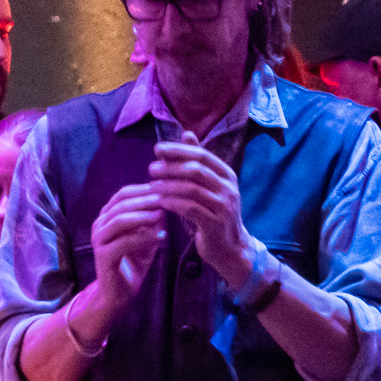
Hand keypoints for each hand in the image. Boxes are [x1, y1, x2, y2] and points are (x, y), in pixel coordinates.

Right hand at [83, 184, 170, 328]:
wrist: (119, 291)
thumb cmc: (133, 261)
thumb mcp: (147, 234)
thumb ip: (154, 219)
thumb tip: (169, 199)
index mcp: (107, 217)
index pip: (123, 194)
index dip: (144, 189)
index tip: (167, 188)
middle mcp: (99, 225)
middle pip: (121, 204)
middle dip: (145, 200)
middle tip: (167, 199)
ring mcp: (99, 241)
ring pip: (120, 220)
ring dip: (143, 216)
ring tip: (163, 216)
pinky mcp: (103, 256)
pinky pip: (124, 242)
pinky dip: (144, 238)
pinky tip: (162, 238)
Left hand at [148, 139, 256, 286]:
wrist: (229, 247)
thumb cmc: (213, 213)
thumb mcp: (208, 185)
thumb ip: (198, 162)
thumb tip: (187, 133)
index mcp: (226, 175)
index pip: (202, 155)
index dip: (179, 150)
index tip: (157, 149)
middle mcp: (228, 187)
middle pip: (197, 169)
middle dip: (171, 166)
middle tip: (151, 168)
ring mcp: (223, 205)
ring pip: (192, 188)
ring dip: (168, 185)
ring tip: (151, 186)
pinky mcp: (215, 223)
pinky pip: (190, 208)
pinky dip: (173, 203)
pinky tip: (159, 202)